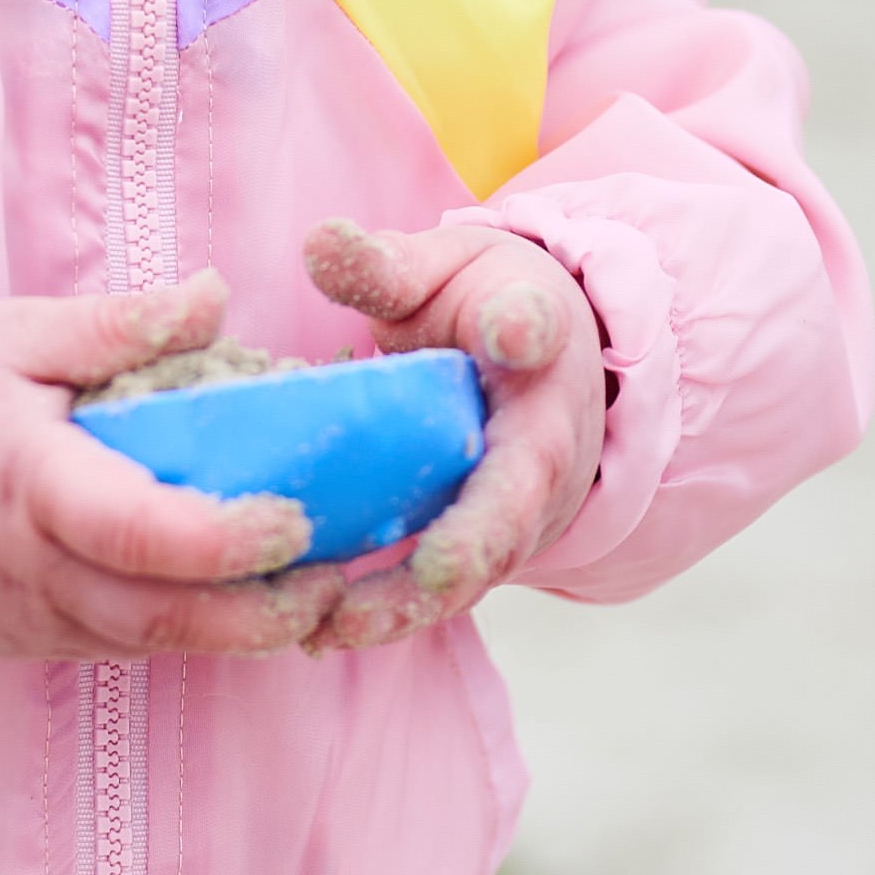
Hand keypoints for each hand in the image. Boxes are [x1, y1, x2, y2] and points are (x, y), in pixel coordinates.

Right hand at [0, 273, 332, 662]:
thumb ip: (118, 323)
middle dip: (258, 614)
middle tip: (335, 585)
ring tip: (313, 598)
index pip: (137, 530)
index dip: (224, 536)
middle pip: (160, 617)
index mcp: (34, 483)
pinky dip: (186, 632)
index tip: (295, 518)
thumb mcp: (18, 335)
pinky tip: (242, 606)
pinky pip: (122, 647)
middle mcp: (35, 567)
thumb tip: (213, 294)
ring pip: (148, 645)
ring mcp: (32, 616)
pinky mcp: (33, 641)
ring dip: (236, 633)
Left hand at [296, 217, 604, 653]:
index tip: (511, 328)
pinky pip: (446, 588)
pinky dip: (391, 614)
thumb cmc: (488, 306)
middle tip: (434, 570)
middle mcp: (543, 432)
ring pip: (480, 564)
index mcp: (532, 336)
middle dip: (476, 537)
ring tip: (336, 627)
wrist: (558, 364)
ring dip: (414, 601)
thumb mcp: (443, 269)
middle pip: (517, 492)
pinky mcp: (492, 547)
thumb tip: (316, 242)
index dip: (522, 329)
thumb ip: (382, 265)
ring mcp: (524, 502)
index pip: (534, 328)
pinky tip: (316, 632)